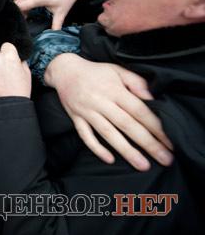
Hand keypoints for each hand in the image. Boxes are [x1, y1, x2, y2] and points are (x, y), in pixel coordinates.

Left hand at [0, 43, 30, 98]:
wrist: (9, 103)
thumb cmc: (19, 89)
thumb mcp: (26, 72)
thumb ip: (20, 61)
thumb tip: (16, 58)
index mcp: (10, 56)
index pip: (6, 45)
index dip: (8, 52)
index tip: (8, 58)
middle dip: (0, 60)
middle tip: (3, 71)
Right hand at [14, 0, 87, 29]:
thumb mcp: (61, 14)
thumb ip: (56, 25)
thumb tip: (53, 34)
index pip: (21, 5)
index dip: (19, 13)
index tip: (23, 18)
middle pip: (18, 1)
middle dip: (18, 9)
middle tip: (24, 16)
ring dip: (20, 4)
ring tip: (26, 11)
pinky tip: (29, 4)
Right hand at [45, 53, 173, 170]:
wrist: (64, 70)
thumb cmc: (95, 72)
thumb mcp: (117, 70)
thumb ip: (136, 82)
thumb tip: (152, 98)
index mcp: (114, 90)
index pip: (139, 110)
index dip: (155, 127)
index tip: (169, 141)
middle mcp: (100, 102)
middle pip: (126, 125)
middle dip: (147, 143)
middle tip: (164, 159)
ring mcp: (87, 111)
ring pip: (108, 133)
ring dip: (126, 150)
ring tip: (142, 165)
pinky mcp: (76, 118)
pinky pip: (85, 135)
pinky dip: (96, 148)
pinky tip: (109, 159)